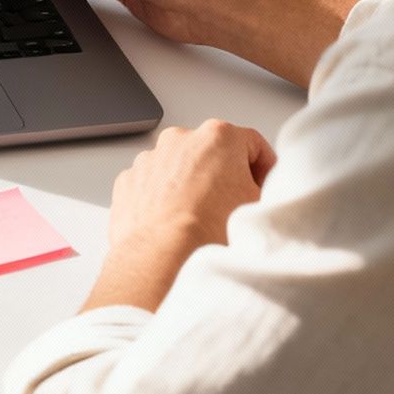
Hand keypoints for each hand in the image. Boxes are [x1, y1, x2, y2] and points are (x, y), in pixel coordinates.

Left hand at [84, 120, 276, 312]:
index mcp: (218, 137)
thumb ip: (263, 188)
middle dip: (224, 176)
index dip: (264, 169)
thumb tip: (257, 192)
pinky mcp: (129, 181)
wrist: (162, 257)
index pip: (252, 144)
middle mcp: (180, 140)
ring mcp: (150, 159)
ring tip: (200, 219)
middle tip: (233, 207)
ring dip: (191, 186)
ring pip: (180, 168)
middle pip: (213, 153)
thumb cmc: (209, 231)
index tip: (263, 186)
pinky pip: (153, 185)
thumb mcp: (259, 206)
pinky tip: (174, 223)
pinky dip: (163, 199)